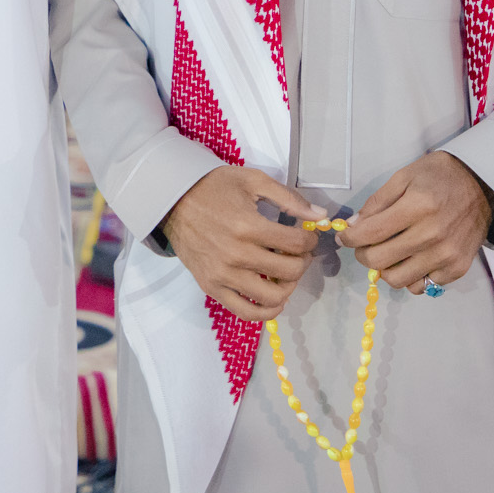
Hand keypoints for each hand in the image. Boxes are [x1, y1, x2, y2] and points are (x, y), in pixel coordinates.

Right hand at [160, 166, 323, 322]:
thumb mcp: (253, 180)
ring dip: (288, 286)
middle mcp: (236, 255)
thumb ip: (289, 198)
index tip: (307, 236)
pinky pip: (245, 312)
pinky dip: (266, 312)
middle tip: (298, 252)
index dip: (310, 241)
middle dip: (302, 261)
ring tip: (285, 273)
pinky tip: (275, 300)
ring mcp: (223, 275)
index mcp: (248, 226)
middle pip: (289, 271)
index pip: (296, 245)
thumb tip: (320, 216)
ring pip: (272, 296)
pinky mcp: (211, 287)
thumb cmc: (214, 187)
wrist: (173, 201)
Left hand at [337, 151, 492, 294]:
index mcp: (417, 207)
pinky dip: (410, 277)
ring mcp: (446, 255)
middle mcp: (432, 235)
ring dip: (385, 269)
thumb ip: (377, 202)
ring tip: (387, 254)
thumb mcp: (404, 176)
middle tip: (364, 246)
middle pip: (380, 261)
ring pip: (398, 279)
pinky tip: (410, 260)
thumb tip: (354, 226)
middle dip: (363, 255)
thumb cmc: (439, 176)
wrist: (484, 185)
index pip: (370, 234)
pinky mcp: (457, 268)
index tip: (345, 237)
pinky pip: (422, 286)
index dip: (349, 238)